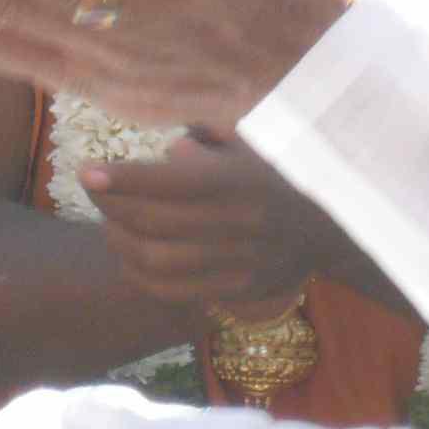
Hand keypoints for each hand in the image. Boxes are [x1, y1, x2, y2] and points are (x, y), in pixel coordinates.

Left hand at [83, 132, 356, 310]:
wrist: (341, 225)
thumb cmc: (287, 167)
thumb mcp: (260, 136)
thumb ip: (212, 136)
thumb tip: (168, 152)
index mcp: (245, 180)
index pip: (172, 182)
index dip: (123, 179)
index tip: (87, 171)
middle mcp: (242, 224)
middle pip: (154, 224)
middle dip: (111, 206)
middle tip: (95, 189)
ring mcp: (241, 261)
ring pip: (157, 262)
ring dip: (120, 242)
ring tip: (110, 222)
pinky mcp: (238, 288)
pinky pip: (173, 292)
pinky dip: (140, 276)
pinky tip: (130, 255)